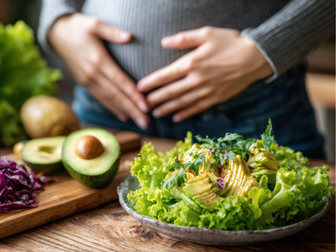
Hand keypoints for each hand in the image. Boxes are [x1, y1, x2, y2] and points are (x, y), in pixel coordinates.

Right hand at [48, 14, 148, 128]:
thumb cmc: (78, 26)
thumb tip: (129, 37)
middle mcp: (92, 74)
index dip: (133, 95)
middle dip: (132, 110)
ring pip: (108, 100)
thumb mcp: (94, 24)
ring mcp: (87, 80)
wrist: (56, 34)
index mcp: (98, 60)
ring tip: (139, 122)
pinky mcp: (84, 83)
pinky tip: (123, 115)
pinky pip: (100, 98)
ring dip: (124, 112)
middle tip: (146, 123)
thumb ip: (112, 32)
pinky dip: (112, 108)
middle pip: (116, 95)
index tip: (145, 106)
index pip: (120, 81)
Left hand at [137, 26, 272, 122]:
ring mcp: (207, 91)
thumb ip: (183, 39)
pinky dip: (185, 113)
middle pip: (171, 92)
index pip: (165, 75)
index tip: (139, 88)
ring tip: (155, 113)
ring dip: (167, 109)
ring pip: (182, 103)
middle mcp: (197, 79)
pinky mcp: (216, 98)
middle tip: (142, 105)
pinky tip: (176, 118)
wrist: (257, 57)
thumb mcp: (206, 34)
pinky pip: (197, 108)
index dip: (150, 83)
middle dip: (155, 99)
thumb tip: (163, 41)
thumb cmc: (231, 42)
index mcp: (192, 63)